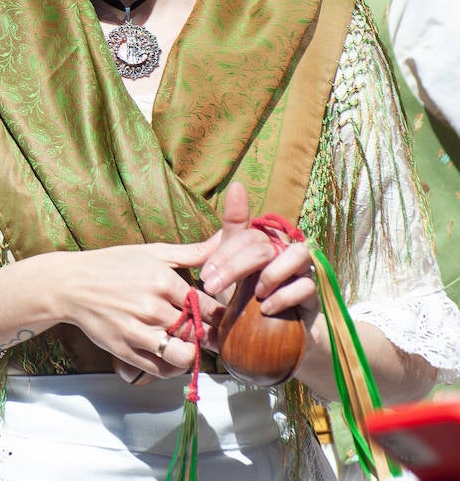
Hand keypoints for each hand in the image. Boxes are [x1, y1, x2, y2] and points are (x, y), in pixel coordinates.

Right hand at [57, 240, 219, 379]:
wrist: (70, 284)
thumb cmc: (112, 265)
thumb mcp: (152, 252)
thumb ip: (192, 251)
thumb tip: (224, 238)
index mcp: (162, 280)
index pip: (208, 306)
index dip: (218, 316)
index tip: (217, 319)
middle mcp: (151, 306)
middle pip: (198, 332)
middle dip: (207, 336)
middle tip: (206, 335)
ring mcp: (136, 330)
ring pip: (183, 355)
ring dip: (191, 354)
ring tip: (187, 345)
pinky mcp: (124, 349)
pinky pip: (160, 369)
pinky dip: (171, 368)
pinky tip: (168, 355)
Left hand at [200, 183, 318, 318]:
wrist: (265, 335)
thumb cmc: (244, 296)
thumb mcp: (231, 268)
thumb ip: (230, 233)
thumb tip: (237, 185)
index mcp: (264, 241)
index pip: (245, 234)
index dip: (223, 254)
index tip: (205, 276)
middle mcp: (285, 251)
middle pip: (264, 245)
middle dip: (234, 267)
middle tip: (213, 287)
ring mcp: (302, 272)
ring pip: (298, 254)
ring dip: (271, 274)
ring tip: (254, 293)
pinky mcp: (314, 295)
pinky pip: (307, 287)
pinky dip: (284, 297)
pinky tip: (266, 309)